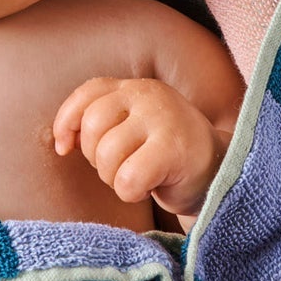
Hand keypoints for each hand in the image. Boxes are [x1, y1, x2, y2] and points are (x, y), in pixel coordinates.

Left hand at [52, 76, 226, 219]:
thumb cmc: (167, 157)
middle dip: (95, 159)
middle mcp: (148, 96)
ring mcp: (163, 119)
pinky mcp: (174, 149)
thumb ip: (100, 125)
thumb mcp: (132, 129)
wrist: (221, 174)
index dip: (66, 123)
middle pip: (91, 127)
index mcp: (134, 88)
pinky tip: (151, 187)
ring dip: (115, 178)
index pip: (86, 95)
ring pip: (107, 155)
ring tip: (140, 177)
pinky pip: (127, 178)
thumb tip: (60, 144)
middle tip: (121, 168)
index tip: (65, 149)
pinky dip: (131, 192)